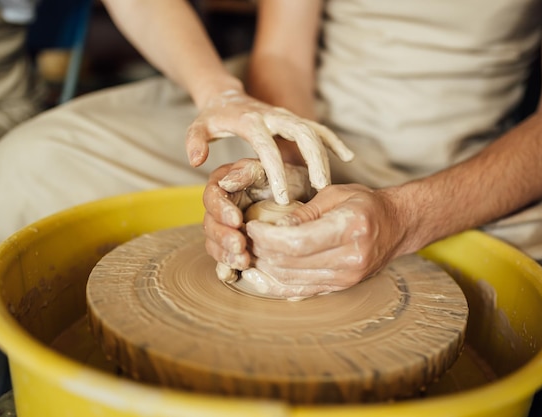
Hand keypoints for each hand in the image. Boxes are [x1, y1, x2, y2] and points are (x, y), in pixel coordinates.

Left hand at [187, 89, 353, 203]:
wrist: (226, 96)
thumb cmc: (212, 117)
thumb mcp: (198, 127)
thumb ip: (194, 142)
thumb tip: (197, 161)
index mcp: (251, 121)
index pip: (267, 146)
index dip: (276, 171)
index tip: (282, 197)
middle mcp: (274, 116)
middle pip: (301, 134)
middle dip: (313, 159)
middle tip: (320, 188)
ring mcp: (287, 116)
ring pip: (314, 131)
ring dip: (325, 155)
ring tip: (329, 184)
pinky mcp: (295, 119)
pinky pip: (319, 128)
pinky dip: (333, 140)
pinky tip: (347, 156)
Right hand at [203, 159, 311, 281]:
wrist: (306, 197)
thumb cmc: (288, 178)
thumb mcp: (271, 169)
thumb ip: (247, 172)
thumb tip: (226, 181)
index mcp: (225, 185)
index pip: (212, 197)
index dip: (220, 210)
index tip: (237, 220)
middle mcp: (221, 209)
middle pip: (210, 225)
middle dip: (223, 237)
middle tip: (240, 246)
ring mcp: (227, 230)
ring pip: (214, 245)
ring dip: (225, 255)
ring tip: (243, 261)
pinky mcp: (236, 248)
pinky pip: (225, 260)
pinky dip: (227, 268)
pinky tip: (234, 274)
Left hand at [242, 184, 409, 298]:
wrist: (397, 226)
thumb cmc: (366, 204)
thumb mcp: (335, 194)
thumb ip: (303, 212)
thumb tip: (273, 227)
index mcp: (351, 229)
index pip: (297, 242)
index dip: (267, 237)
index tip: (251, 226)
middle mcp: (350, 259)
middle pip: (291, 263)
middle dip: (261, 251)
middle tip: (245, 237)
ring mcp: (346, 278)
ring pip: (292, 280)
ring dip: (265, 268)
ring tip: (251, 251)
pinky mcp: (340, 288)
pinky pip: (301, 291)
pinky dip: (276, 285)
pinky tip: (260, 275)